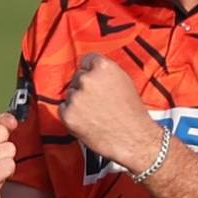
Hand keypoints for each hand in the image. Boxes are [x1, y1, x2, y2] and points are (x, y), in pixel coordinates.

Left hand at [60, 53, 162, 171]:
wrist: (133, 138)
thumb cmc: (132, 113)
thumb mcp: (123, 81)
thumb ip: (105, 72)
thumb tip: (91, 70)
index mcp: (103, 67)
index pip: (86, 60)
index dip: (89, 71)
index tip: (92, 79)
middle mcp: (87, 79)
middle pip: (77, 77)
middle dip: (84, 87)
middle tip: (97, 101)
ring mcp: (76, 97)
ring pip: (70, 94)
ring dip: (78, 102)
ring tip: (95, 113)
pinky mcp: (68, 114)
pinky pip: (63, 109)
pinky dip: (72, 115)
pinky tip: (88, 121)